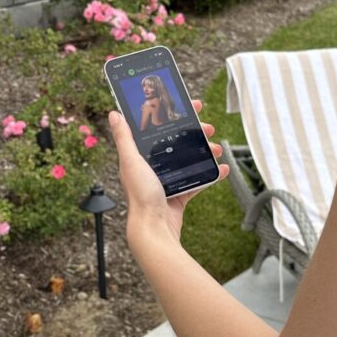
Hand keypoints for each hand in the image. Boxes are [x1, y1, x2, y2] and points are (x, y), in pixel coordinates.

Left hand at [108, 99, 227, 246]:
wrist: (154, 229)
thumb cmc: (140, 196)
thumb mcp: (131, 161)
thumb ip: (124, 138)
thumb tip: (114, 114)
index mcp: (140, 157)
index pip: (158, 130)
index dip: (174, 116)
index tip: (191, 107)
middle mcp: (153, 168)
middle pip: (177, 143)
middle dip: (194, 133)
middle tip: (208, 127)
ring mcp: (167, 182)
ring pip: (189, 160)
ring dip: (205, 151)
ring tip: (217, 148)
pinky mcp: (179, 196)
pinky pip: (198, 181)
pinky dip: (211, 174)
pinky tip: (221, 169)